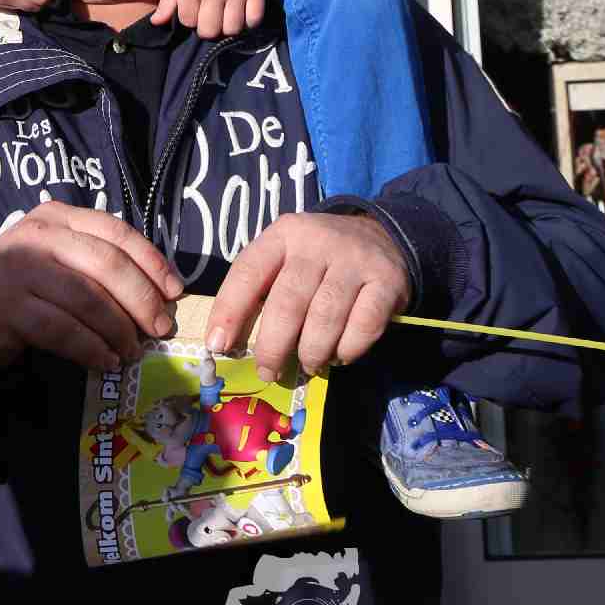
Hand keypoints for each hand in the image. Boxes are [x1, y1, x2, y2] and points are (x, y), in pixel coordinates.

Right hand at [0, 200, 182, 371]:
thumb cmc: (27, 281)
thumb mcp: (60, 257)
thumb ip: (99, 262)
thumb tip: (160, 293)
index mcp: (59, 217)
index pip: (115, 232)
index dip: (151, 261)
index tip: (174, 292)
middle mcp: (39, 236)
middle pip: (105, 263)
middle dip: (140, 298)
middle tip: (160, 328)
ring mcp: (21, 270)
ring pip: (86, 298)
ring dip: (118, 329)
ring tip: (132, 351)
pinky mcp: (9, 308)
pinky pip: (62, 329)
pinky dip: (90, 347)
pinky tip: (105, 360)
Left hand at [149, 0, 265, 36]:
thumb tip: (156, 23)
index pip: (188, 21)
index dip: (190, 17)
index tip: (194, 6)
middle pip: (210, 30)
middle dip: (207, 27)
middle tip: (210, 15)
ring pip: (233, 28)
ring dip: (228, 26)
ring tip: (225, 15)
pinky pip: (255, 18)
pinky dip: (249, 21)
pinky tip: (242, 13)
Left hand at [204, 211, 411, 378]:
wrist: (380, 235)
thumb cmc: (319, 257)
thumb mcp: (285, 256)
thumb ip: (259, 289)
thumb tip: (225, 342)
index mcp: (284, 233)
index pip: (248, 271)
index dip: (229, 311)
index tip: (217, 346)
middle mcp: (318, 241)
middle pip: (287, 303)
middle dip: (273, 347)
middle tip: (268, 371)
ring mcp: (355, 260)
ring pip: (325, 319)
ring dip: (312, 353)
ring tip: (308, 363)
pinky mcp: (387, 281)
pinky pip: (363, 327)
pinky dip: (348, 350)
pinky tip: (340, 354)